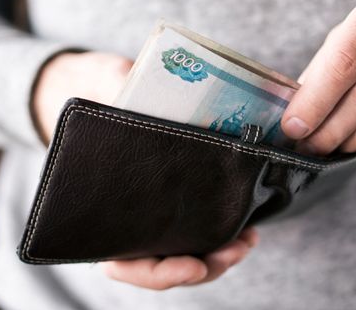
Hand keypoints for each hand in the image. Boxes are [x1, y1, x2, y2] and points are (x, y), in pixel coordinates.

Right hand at [33, 52, 258, 289]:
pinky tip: (249, 227)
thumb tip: (125, 94)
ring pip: (189, 254)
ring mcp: (161, 210)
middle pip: (166, 265)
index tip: (192, 265)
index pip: (124, 263)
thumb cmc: (106, 89)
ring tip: (248, 240)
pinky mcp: (185, 197)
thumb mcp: (107, 86)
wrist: (117, 83)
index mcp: (106, 208)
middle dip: (205, 267)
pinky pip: (204, 229)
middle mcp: (134, 217)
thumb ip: (113, 94)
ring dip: (221, 255)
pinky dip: (226, 236)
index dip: (158, 273)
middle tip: (235, 250)